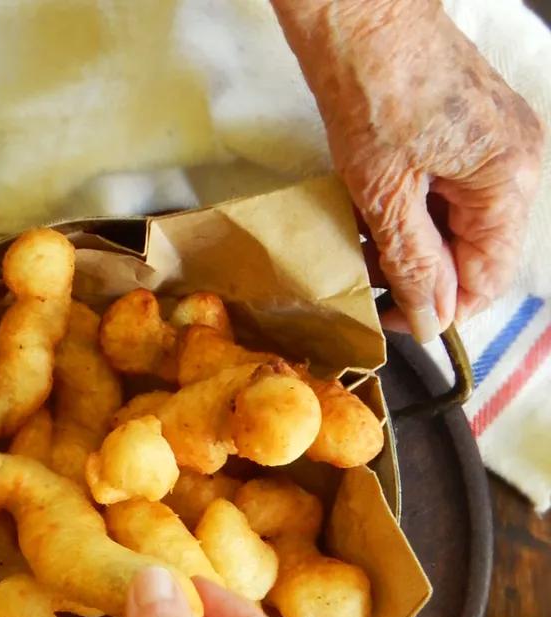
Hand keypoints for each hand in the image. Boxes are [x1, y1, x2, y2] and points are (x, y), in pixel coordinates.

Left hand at [274, 0, 543, 340]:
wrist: (361, 18)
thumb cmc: (375, 95)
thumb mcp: (387, 198)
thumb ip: (415, 265)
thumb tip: (431, 322)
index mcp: (508, 181)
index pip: (487, 278)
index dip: (439, 309)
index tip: (391, 317)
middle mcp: (517, 164)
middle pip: (476, 253)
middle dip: (421, 274)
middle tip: (370, 277)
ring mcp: (498, 144)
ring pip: (459, 226)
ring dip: (412, 244)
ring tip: (364, 241)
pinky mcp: (472, 132)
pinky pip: (450, 194)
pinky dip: (413, 211)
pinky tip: (376, 211)